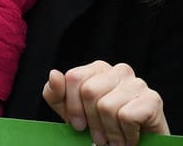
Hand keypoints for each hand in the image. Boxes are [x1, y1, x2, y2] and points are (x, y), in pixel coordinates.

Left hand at [45, 61, 168, 145]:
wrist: (136, 144)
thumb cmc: (101, 125)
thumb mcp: (71, 111)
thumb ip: (56, 93)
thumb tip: (54, 73)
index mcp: (98, 69)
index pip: (74, 77)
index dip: (72, 105)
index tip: (78, 125)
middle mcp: (119, 71)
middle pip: (89, 91)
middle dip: (91, 121)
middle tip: (99, 138)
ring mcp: (138, 83)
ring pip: (107, 106)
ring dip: (109, 132)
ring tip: (114, 141)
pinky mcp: (153, 99)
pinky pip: (127, 116)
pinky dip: (126, 134)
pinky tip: (129, 138)